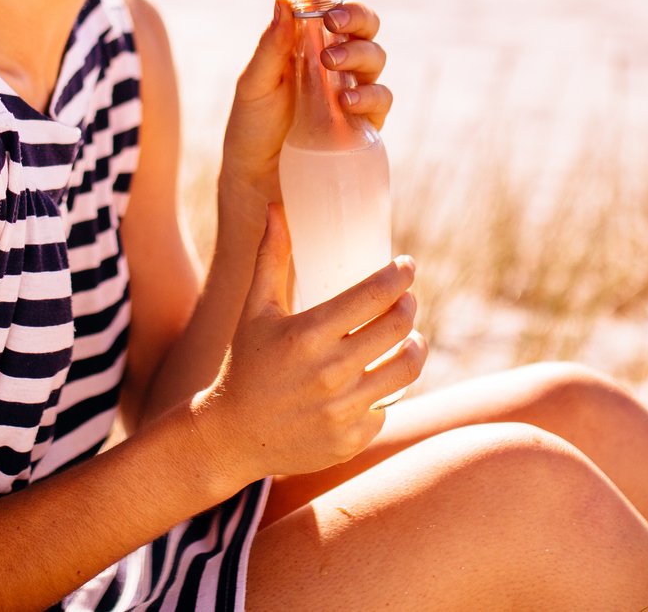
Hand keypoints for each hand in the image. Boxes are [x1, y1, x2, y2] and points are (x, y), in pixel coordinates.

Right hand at [190, 203, 427, 486]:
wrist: (232, 436)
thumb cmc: (245, 363)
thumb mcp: (254, 310)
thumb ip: (269, 258)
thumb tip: (277, 208)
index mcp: (307, 335)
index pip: (374, 295)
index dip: (400, 275)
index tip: (407, 266)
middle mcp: (329, 373)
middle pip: (399, 328)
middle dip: (410, 306)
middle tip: (406, 300)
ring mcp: (342, 410)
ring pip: (406, 368)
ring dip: (415, 346)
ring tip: (410, 337)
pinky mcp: (350, 440)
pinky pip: (388, 407)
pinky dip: (387, 390)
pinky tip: (378, 380)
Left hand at [220, 0, 393, 204]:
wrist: (256, 180)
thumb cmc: (252, 127)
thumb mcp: (253, 85)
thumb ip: (270, 47)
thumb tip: (283, 0)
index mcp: (306, 42)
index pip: (325, 1)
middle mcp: (335, 60)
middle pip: (362, 23)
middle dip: (353, 15)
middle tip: (332, 20)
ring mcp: (352, 89)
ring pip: (375, 56)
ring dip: (358, 52)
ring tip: (332, 62)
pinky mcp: (364, 123)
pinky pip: (380, 99)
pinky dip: (369, 95)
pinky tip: (347, 101)